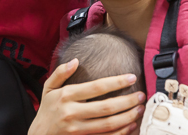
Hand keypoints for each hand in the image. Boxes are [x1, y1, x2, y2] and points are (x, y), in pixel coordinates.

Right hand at [29, 59, 144, 134]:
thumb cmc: (47, 109)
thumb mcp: (48, 88)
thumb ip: (60, 73)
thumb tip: (75, 61)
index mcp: (66, 96)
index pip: (96, 87)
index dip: (116, 82)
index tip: (131, 77)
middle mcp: (72, 112)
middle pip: (106, 107)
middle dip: (127, 101)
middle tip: (140, 95)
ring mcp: (78, 129)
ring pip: (108, 124)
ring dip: (127, 117)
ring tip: (139, 109)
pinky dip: (120, 132)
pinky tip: (131, 125)